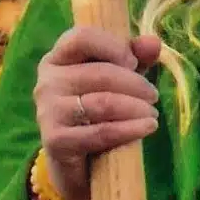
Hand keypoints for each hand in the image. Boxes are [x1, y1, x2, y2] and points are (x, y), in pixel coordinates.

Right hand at [34, 27, 162, 199]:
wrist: (78, 162)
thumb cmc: (99, 111)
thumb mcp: (119, 80)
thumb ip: (134, 58)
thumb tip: (153, 42)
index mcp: (58, 59)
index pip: (82, 37)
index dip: (114, 46)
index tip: (133, 63)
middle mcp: (47, 82)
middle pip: (101, 73)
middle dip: (136, 84)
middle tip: (153, 96)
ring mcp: (48, 111)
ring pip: (103, 103)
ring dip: (137, 108)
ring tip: (152, 115)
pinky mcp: (56, 140)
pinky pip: (101, 132)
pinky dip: (131, 129)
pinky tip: (148, 127)